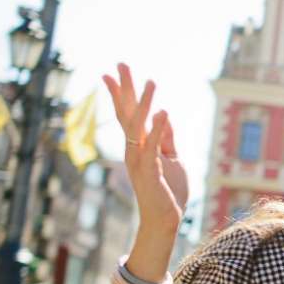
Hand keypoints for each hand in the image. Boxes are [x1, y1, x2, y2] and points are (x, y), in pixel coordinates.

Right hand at [104, 63, 188, 236]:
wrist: (165, 218)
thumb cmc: (168, 190)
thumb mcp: (172, 158)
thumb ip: (167, 138)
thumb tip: (164, 116)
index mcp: (138, 145)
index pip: (128, 114)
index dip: (121, 93)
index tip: (111, 72)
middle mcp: (134, 149)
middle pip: (127, 113)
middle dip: (125, 88)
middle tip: (121, 64)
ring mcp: (139, 160)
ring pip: (138, 126)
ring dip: (145, 103)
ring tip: (151, 81)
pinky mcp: (150, 171)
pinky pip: (153, 146)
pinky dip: (158, 129)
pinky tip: (163, 111)